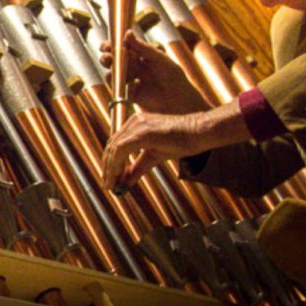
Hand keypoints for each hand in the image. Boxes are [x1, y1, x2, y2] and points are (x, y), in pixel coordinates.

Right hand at [100, 31, 206, 114]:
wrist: (180, 99)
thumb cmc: (172, 75)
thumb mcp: (158, 58)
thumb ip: (142, 47)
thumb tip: (127, 33)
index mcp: (138, 55)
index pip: (120, 48)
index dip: (110, 46)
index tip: (105, 46)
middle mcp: (132, 67)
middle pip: (112, 61)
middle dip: (106, 58)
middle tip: (107, 57)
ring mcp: (129, 81)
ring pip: (112, 75)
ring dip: (110, 72)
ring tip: (113, 69)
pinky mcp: (130, 95)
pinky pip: (122, 90)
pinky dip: (128, 86)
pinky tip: (137, 83)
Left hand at [101, 101, 248, 190]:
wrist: (198, 132)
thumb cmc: (181, 141)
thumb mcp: (154, 156)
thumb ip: (138, 167)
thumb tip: (126, 181)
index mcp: (135, 124)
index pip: (116, 143)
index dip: (110, 162)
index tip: (109, 177)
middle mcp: (134, 122)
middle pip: (112, 145)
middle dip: (107, 166)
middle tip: (107, 183)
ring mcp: (137, 125)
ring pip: (115, 147)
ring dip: (111, 167)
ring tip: (112, 183)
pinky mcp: (143, 132)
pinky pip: (122, 148)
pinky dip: (117, 163)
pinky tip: (118, 175)